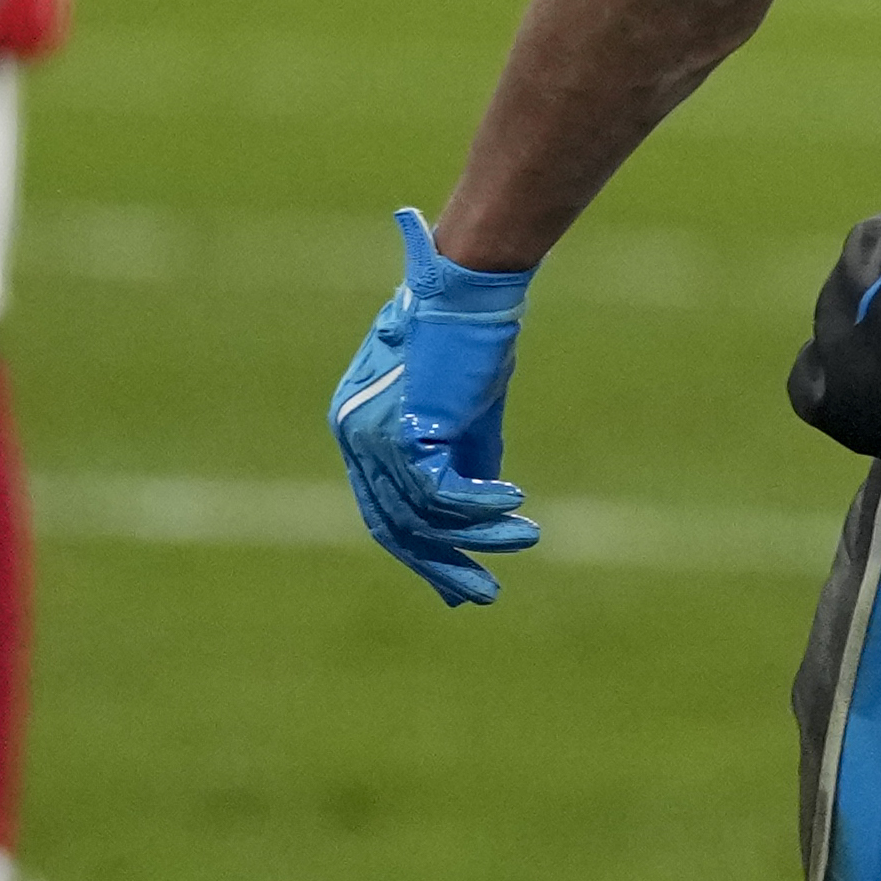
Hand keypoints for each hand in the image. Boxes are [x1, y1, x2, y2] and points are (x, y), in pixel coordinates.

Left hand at [331, 210, 540, 606]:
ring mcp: (374, 432)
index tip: (459, 580)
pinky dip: (479, 504)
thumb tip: (485, 506)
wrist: (470, 284)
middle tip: (483, 596)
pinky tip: (514, 506)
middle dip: (441, 564)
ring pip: (422, 512)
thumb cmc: (471, 335)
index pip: (383, 508)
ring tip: (526, 539)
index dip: (422, 551)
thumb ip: (465, 454)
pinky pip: (440, 489)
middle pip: (393, 524)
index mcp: (357, 427)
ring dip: (478, 534)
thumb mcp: (465, 407)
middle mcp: (354, 434)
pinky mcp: (406, 425)